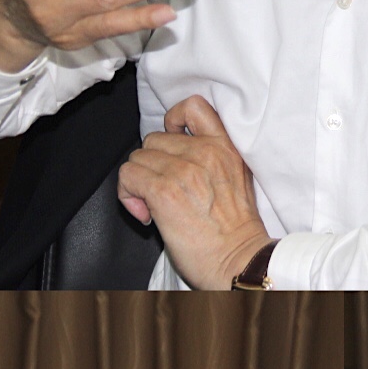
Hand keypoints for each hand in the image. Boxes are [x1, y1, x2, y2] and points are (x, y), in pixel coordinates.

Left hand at [117, 94, 273, 288]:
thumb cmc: (237, 233)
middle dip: (153, 164)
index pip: (192, 107)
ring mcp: (183, 170)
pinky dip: (129, 196)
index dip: (174, 120)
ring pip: (137, 158)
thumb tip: (175, 159)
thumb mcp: (237, 180)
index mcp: (226, 147)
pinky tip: (146, 214)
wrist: (240, 261)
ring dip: (139, 182)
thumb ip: (211, 160)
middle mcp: (205, 152)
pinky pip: (128, 177)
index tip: (173, 140)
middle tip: (164, 191)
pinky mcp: (163, 191)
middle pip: (154, 139)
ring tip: (155, 206)